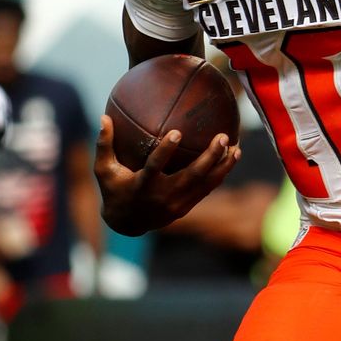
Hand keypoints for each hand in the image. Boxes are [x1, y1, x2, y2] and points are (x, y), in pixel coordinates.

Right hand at [94, 115, 239, 235]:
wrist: (127, 223)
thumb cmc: (114, 190)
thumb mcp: (103, 170)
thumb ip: (103, 145)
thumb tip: (104, 117)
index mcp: (143, 185)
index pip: (155, 167)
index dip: (166, 151)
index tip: (177, 133)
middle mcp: (163, 196)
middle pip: (192, 176)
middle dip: (209, 157)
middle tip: (222, 137)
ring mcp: (177, 203)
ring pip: (205, 184)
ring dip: (222, 166)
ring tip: (237, 147)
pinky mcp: (186, 207)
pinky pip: (207, 189)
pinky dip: (220, 174)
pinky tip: (232, 157)